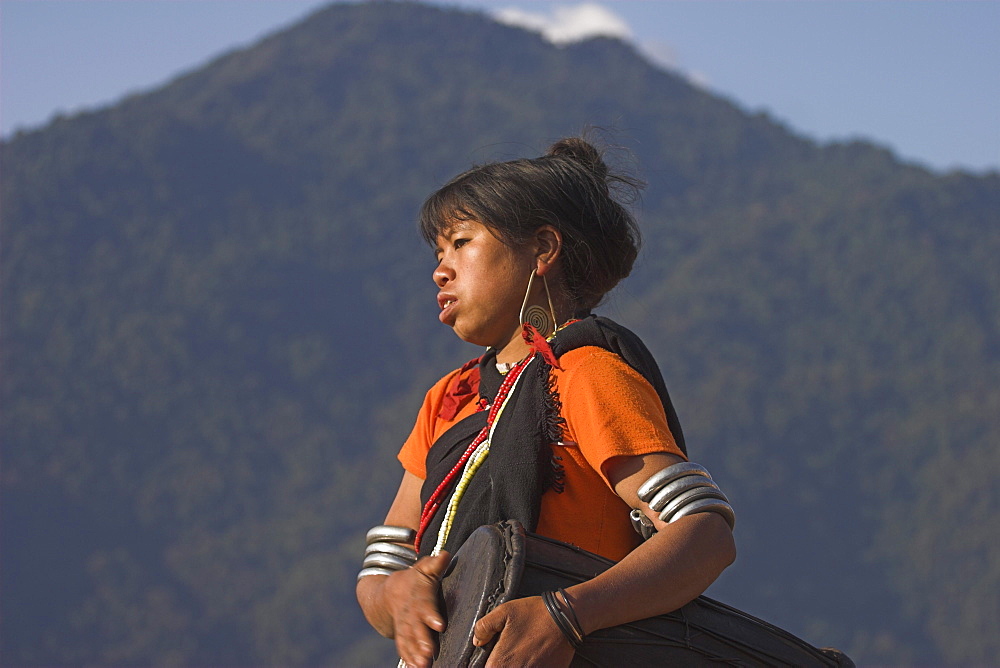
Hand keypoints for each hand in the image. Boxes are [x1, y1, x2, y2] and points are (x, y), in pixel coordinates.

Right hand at [385, 551, 450, 667]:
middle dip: (423, 641)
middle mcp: (411, 615)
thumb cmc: (414, 581)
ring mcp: (405, 627)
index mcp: (419, 598)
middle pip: (416, 628)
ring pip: (409, 642)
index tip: (439, 625)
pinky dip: (409, 659)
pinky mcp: (402, 637)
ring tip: (425, 665)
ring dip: (416, 654)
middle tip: (430, 652)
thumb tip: (446, 555)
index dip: (431, 616)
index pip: (425, 606)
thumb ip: (435, 564)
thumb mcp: (423, 569)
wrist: (387, 594)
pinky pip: (404, 649)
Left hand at [473, 596, 576, 667]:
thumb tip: (477, 641)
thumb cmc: (534, 613)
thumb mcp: (504, 611)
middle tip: (512, 651)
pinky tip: (534, 657)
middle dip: (502, 664)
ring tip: (523, 654)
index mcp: (500, 662)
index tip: (494, 656)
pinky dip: (533, 665)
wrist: (566, 618)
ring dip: (516, 665)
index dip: (490, 663)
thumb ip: (484, 627)